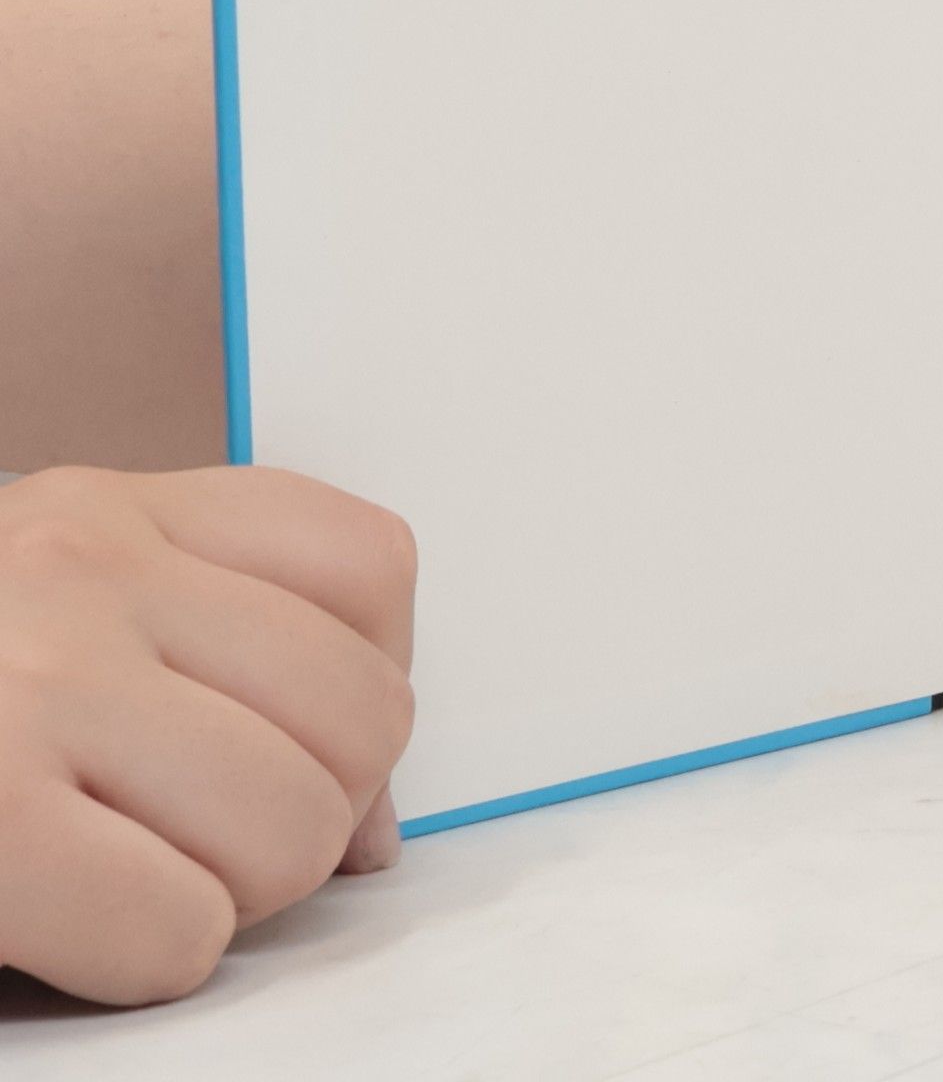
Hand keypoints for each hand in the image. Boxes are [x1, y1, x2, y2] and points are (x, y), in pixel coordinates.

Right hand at [0, 466, 415, 1004]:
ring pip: (296, 826)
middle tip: (202, 834)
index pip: (372, 567)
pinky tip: (73, 933)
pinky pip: (180, 930)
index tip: (291, 740)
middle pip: (361, 714)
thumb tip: (381, 833)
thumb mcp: (70, 621)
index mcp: (112, 506)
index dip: (367, 682)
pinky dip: (151, 960)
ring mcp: (24, 684)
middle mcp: (79, 565)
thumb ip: (230, 675)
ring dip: (236, 894)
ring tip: (134, 877)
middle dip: (310, 811)